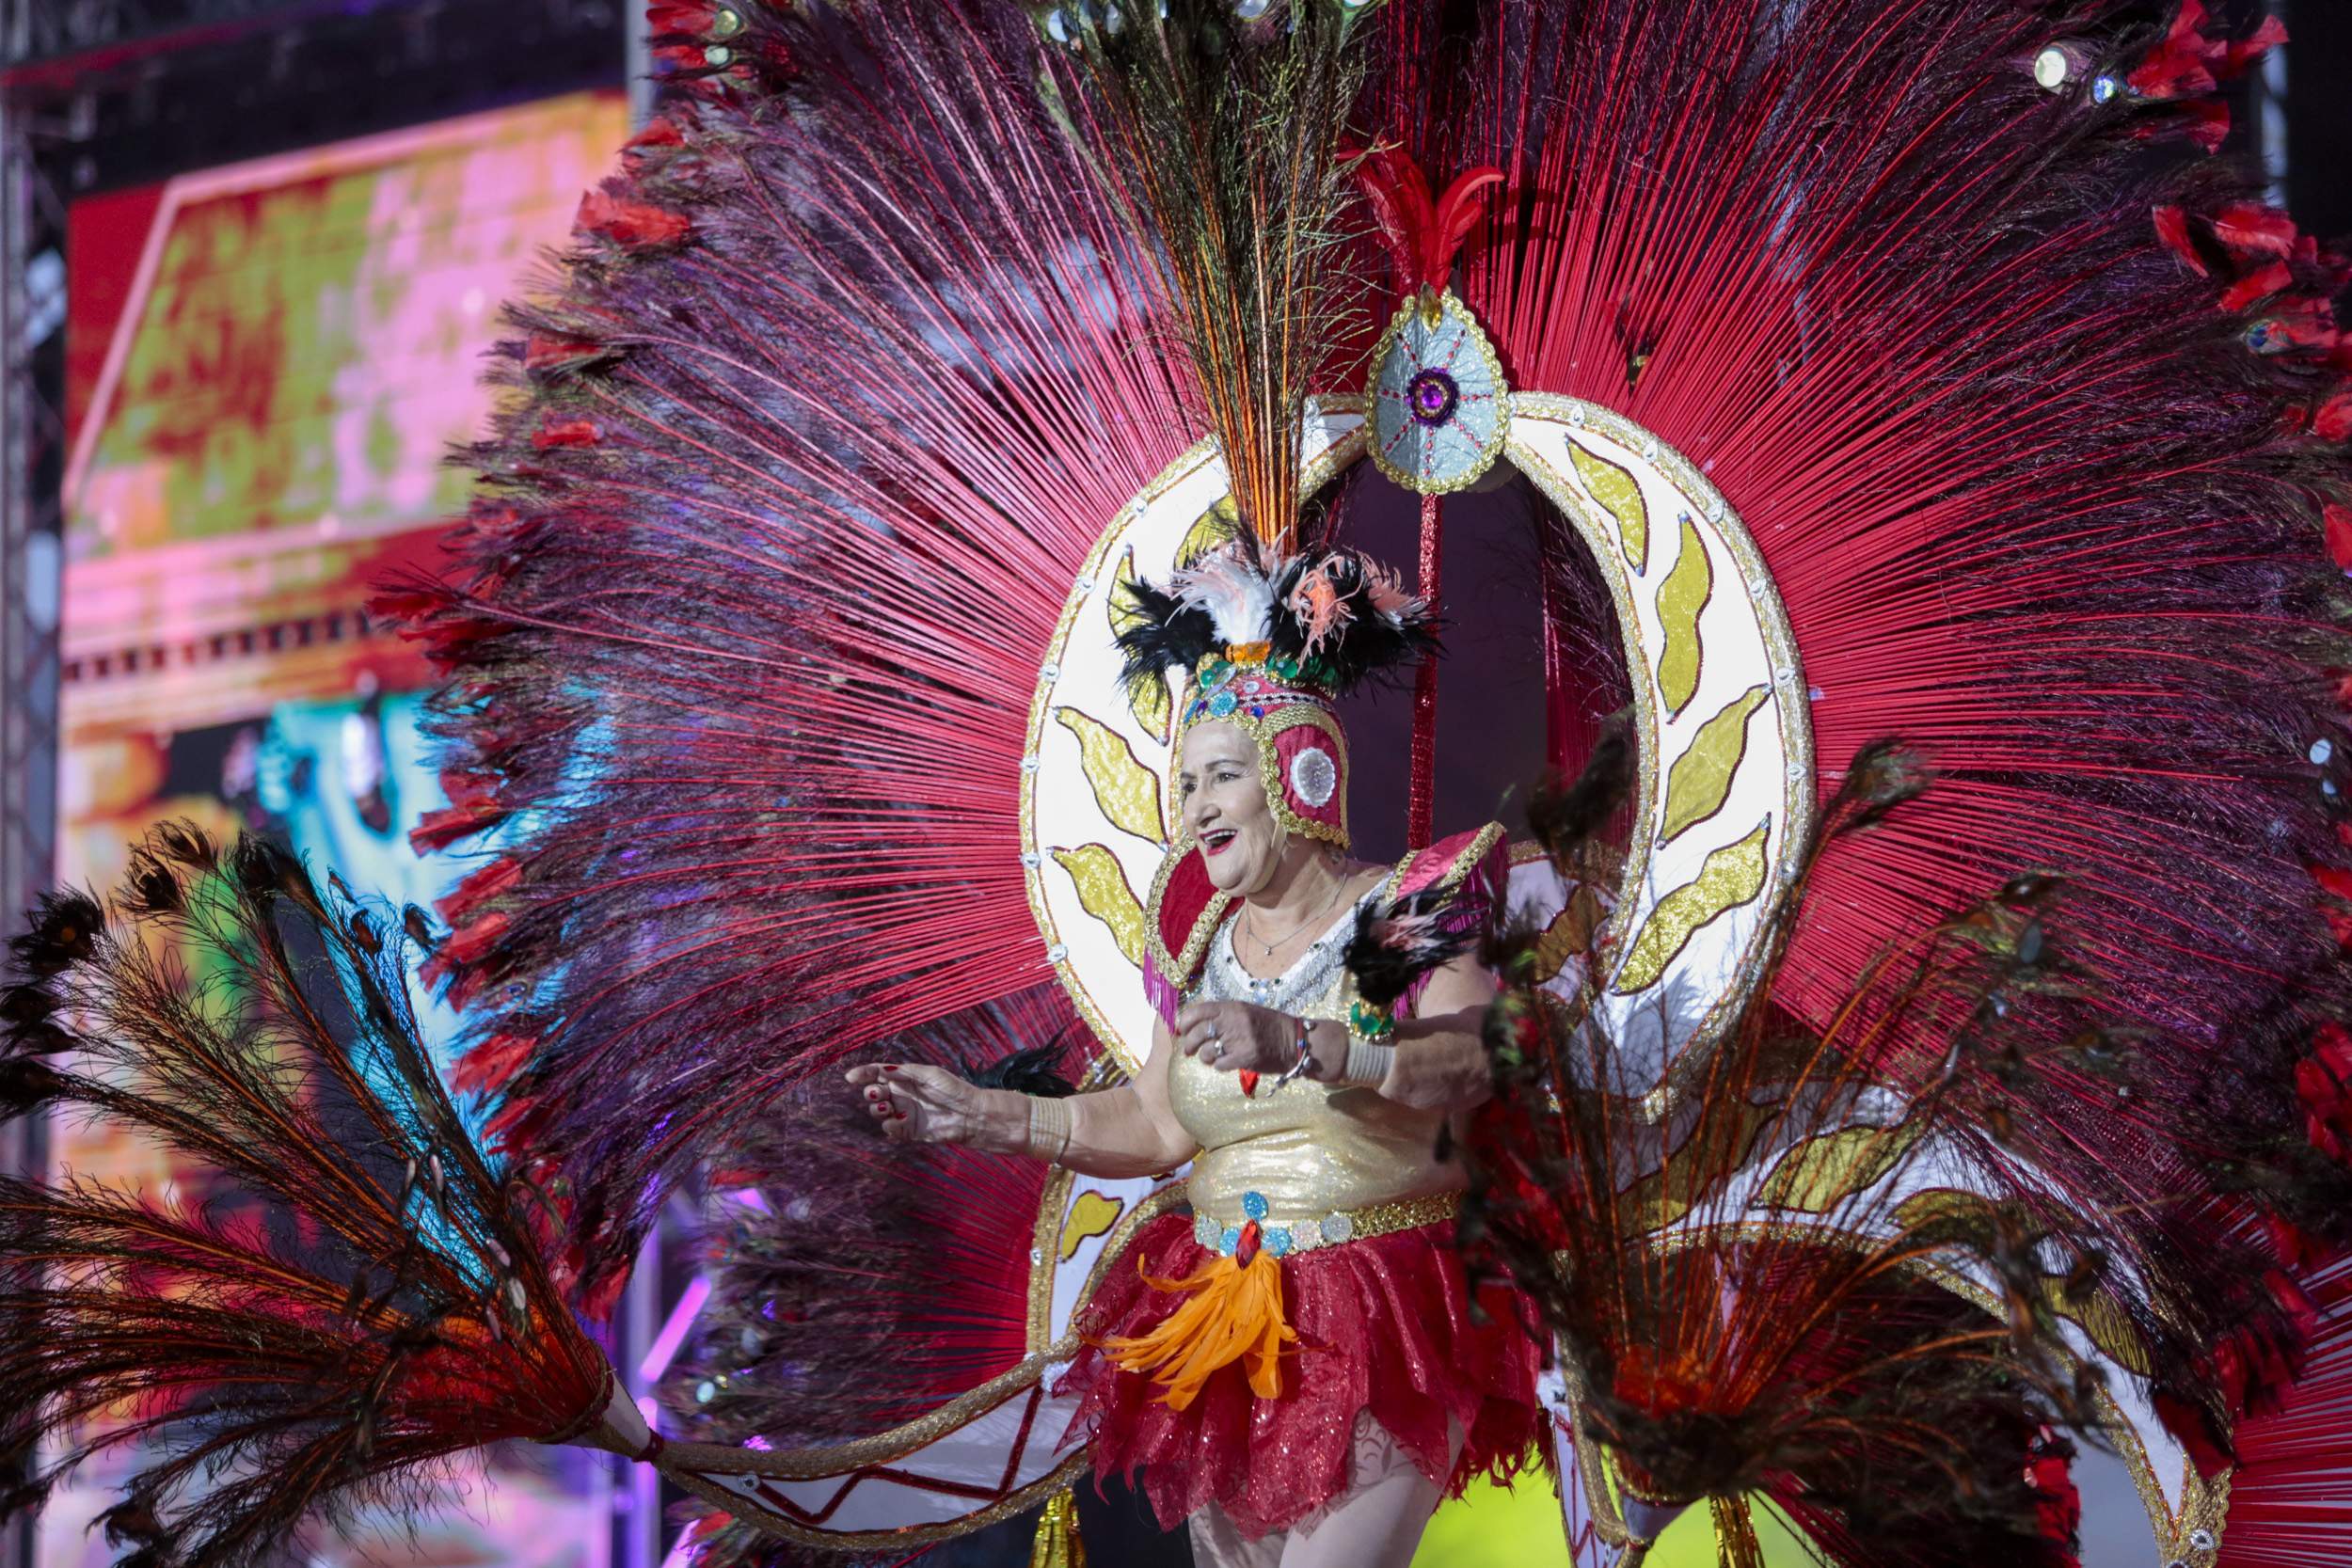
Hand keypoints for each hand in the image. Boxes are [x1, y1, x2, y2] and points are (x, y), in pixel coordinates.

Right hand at [842, 1062, 980, 1144]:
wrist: (968, 1114)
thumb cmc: (952, 1089)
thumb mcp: (928, 1074)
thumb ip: (904, 1072)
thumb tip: (881, 1070)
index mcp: (904, 1078)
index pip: (877, 1074)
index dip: (863, 1074)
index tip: (851, 1077)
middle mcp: (900, 1095)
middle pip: (873, 1092)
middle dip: (870, 1092)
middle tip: (878, 1093)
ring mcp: (902, 1112)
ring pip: (877, 1111)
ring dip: (877, 1108)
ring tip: (888, 1107)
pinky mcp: (907, 1130)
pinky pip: (889, 1128)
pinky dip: (890, 1124)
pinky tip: (900, 1119)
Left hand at [1172, 1000, 1296, 1077]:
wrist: (1295, 1041)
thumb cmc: (1268, 1026)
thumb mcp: (1245, 1012)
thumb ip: (1223, 1015)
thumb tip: (1194, 1024)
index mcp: (1233, 1007)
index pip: (1199, 1010)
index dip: (1185, 1021)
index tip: (1181, 1029)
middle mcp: (1234, 1021)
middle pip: (1198, 1033)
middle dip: (1189, 1044)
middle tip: (1188, 1050)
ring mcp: (1240, 1040)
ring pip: (1207, 1051)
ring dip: (1205, 1057)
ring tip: (1211, 1057)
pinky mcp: (1246, 1057)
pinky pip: (1220, 1065)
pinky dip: (1220, 1066)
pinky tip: (1226, 1063)